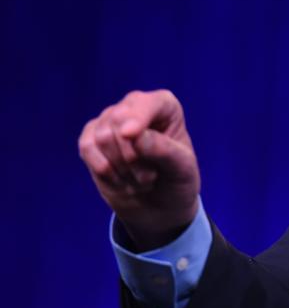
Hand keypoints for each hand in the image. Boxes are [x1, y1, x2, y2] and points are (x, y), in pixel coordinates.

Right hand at [79, 89, 200, 250]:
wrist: (159, 204)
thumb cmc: (176, 180)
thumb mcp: (182, 168)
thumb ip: (164, 150)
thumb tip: (134, 135)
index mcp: (165, 106)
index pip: (146, 103)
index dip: (137, 117)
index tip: (130, 134)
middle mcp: (135, 106)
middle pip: (118, 121)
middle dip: (132, 157)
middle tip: (149, 177)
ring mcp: (110, 120)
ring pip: (101, 138)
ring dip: (121, 169)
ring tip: (139, 180)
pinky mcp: (91, 137)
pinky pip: (87, 148)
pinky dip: (104, 171)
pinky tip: (121, 180)